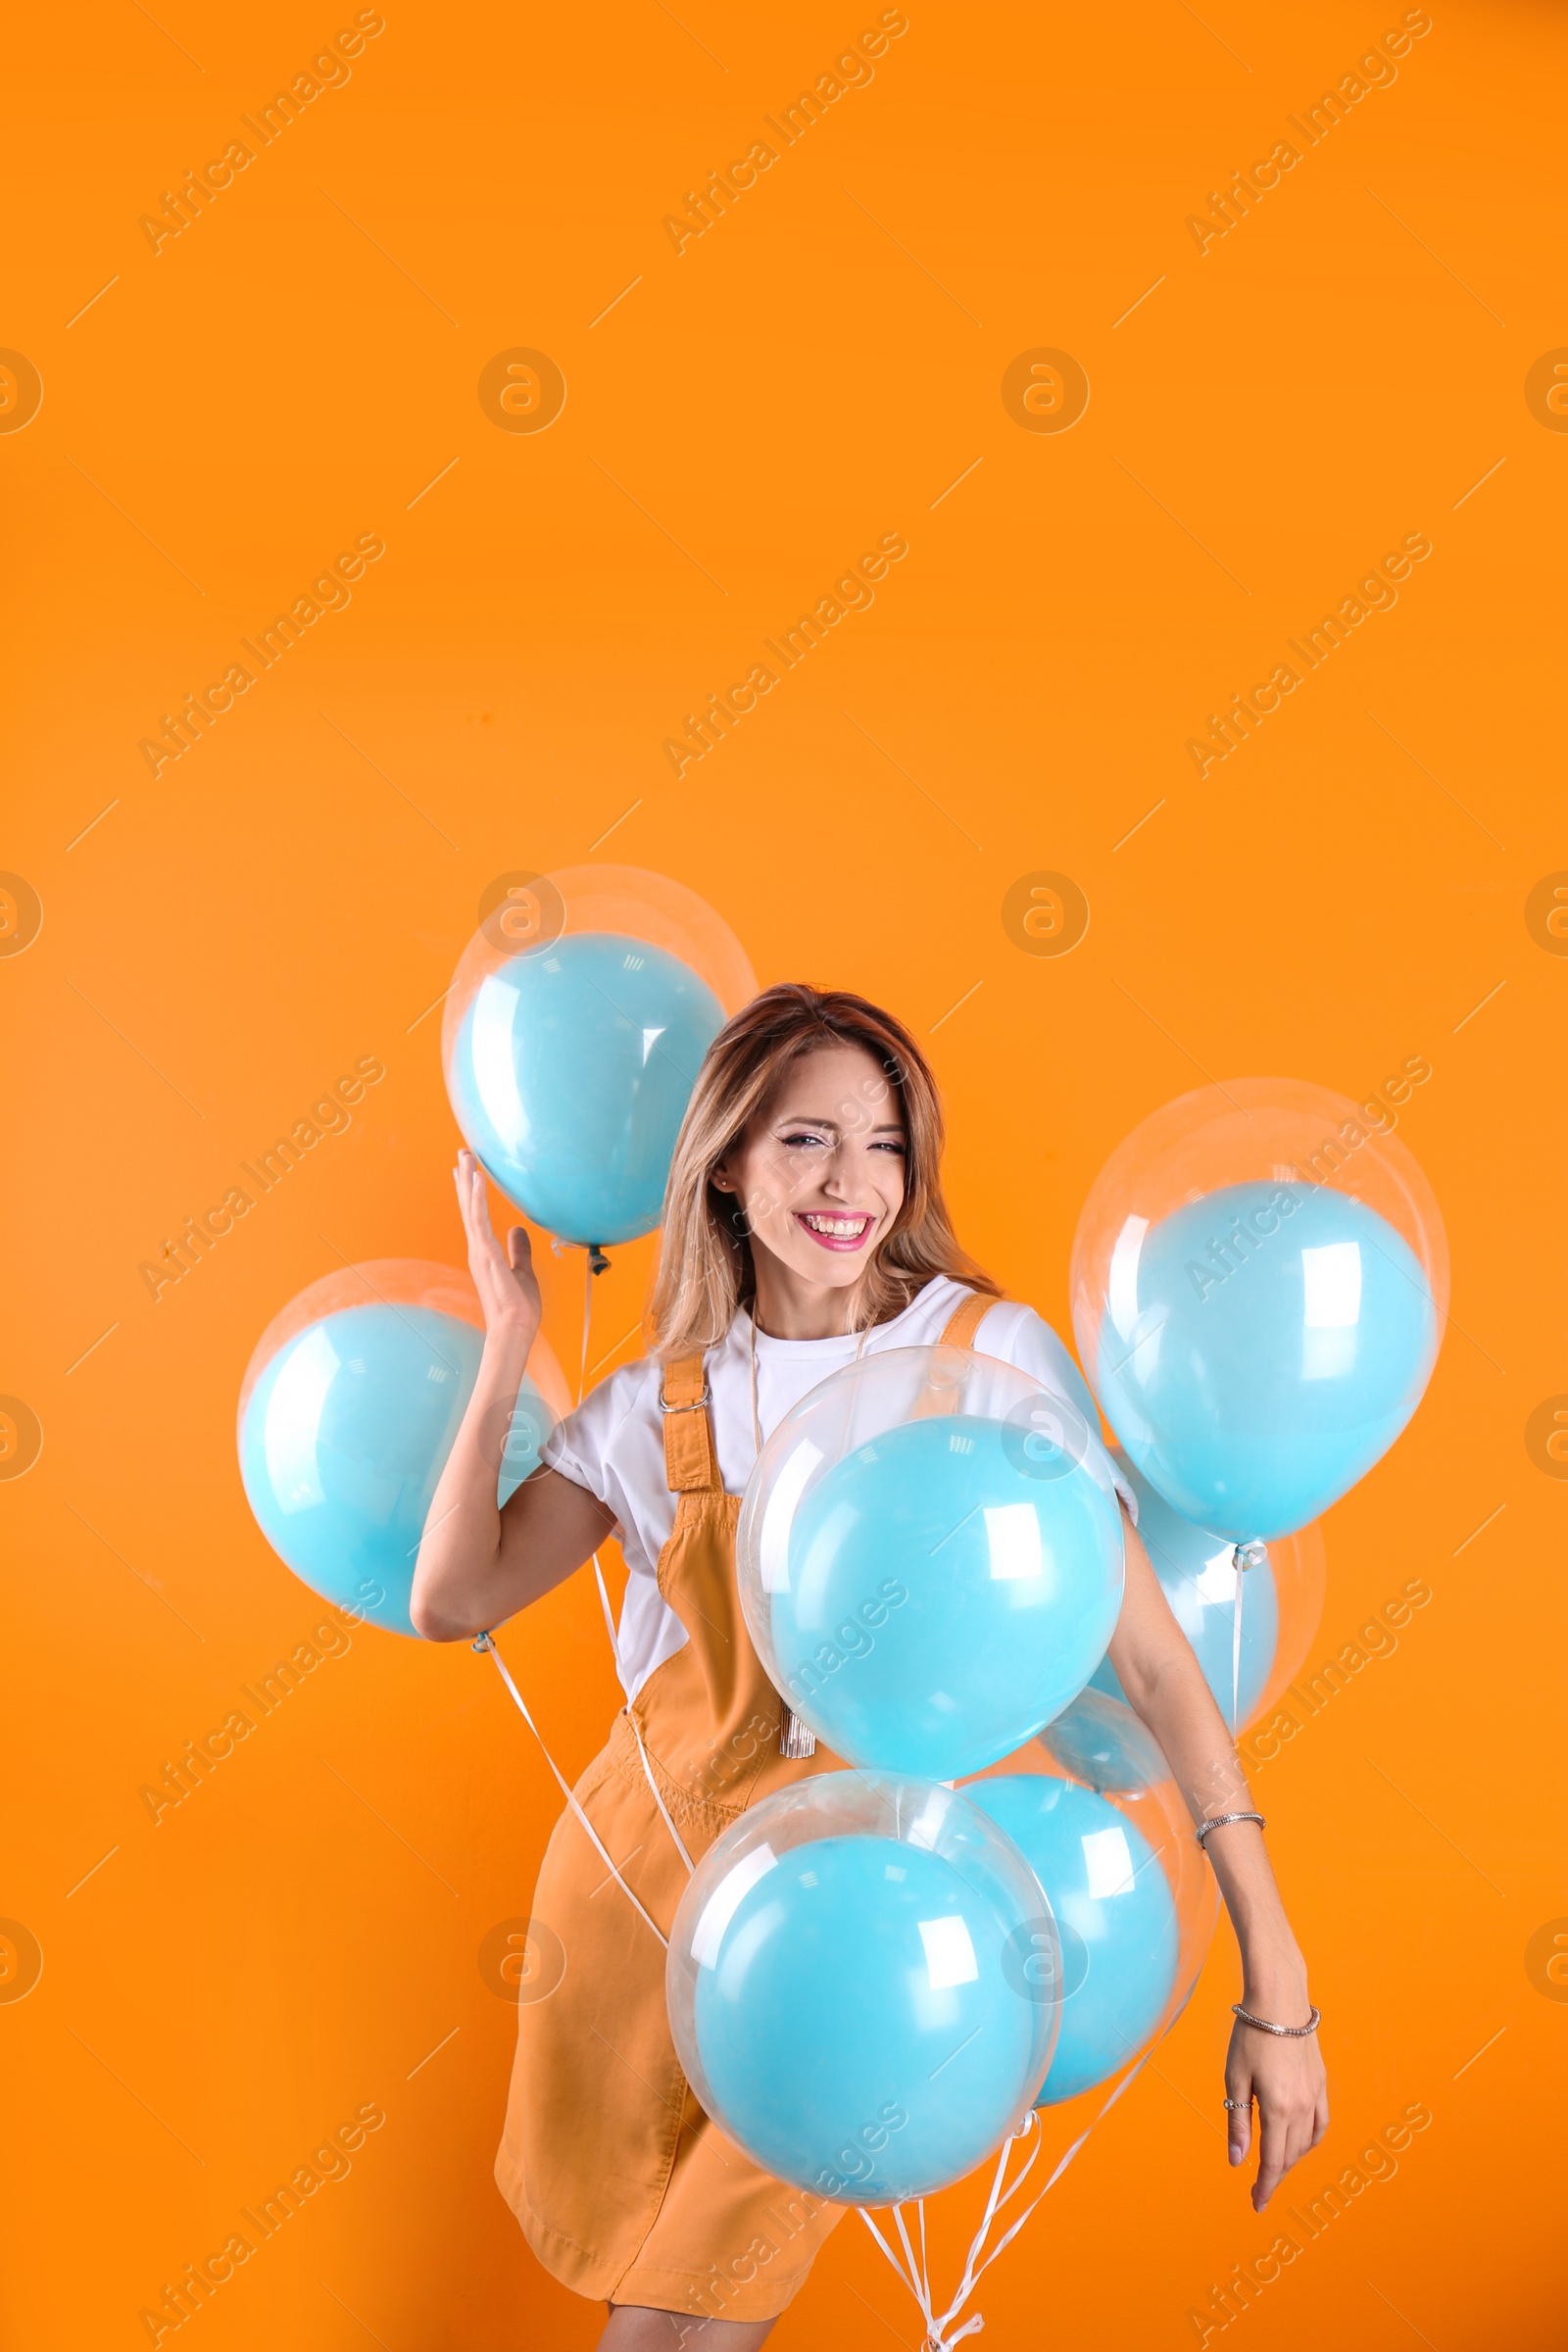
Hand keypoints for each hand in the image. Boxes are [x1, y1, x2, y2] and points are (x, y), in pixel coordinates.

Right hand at [453, 1150, 539, 1342]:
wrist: (514, 1329)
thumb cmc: (517, 1308)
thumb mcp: (523, 1272)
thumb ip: (519, 1250)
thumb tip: (518, 1230)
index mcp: (485, 1252)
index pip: (476, 1215)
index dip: (471, 1193)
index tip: (466, 1172)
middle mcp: (478, 1248)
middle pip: (469, 1207)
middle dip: (465, 1179)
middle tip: (462, 1153)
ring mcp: (479, 1250)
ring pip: (471, 1208)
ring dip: (468, 1181)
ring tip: (466, 1156)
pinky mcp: (486, 1254)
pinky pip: (480, 1220)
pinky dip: (478, 1198)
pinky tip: (478, 1179)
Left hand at [1225, 2011, 1328, 2210]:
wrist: (1279, 1998)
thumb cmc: (1250, 2034)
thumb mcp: (1235, 2079)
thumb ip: (1238, 2123)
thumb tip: (1237, 2161)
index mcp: (1278, 2108)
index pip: (1272, 2161)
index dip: (1264, 2187)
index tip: (1256, 2204)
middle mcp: (1302, 2107)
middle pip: (1290, 2156)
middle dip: (1274, 2176)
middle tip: (1257, 2189)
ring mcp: (1315, 2095)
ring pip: (1306, 2143)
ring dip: (1290, 2159)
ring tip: (1273, 2167)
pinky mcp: (1321, 2083)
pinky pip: (1321, 2124)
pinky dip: (1310, 2140)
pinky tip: (1299, 2144)